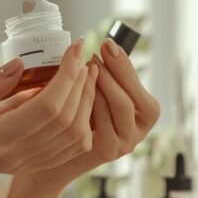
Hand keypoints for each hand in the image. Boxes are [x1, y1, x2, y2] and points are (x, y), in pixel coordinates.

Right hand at [0, 40, 98, 197]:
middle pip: (68, 122)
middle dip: (82, 84)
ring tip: (83, 72)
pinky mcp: (20, 164)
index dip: (68, 75)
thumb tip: (20, 64)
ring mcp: (19, 163)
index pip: (49, 107)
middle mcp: (14, 156)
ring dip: (84, 103)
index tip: (74, 46)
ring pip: (72, 138)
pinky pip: (62, 149)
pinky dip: (77, 123)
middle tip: (83, 53)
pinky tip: (72, 99)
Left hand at [27, 37, 160, 192]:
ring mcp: (125, 143)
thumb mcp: (98, 92)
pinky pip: (104, 122)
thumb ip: (107, 75)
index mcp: (144, 112)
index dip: (123, 63)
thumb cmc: (76, 117)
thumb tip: (108, 46)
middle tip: (94, 55)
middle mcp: (139, 130)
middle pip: (132, 97)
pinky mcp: (108, 151)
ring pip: (122, 106)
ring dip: (104, 84)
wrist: (53, 154)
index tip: (107, 43)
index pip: (137, 84)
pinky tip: (79, 91)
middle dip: (114, 72)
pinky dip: (94, 103)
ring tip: (86, 68)